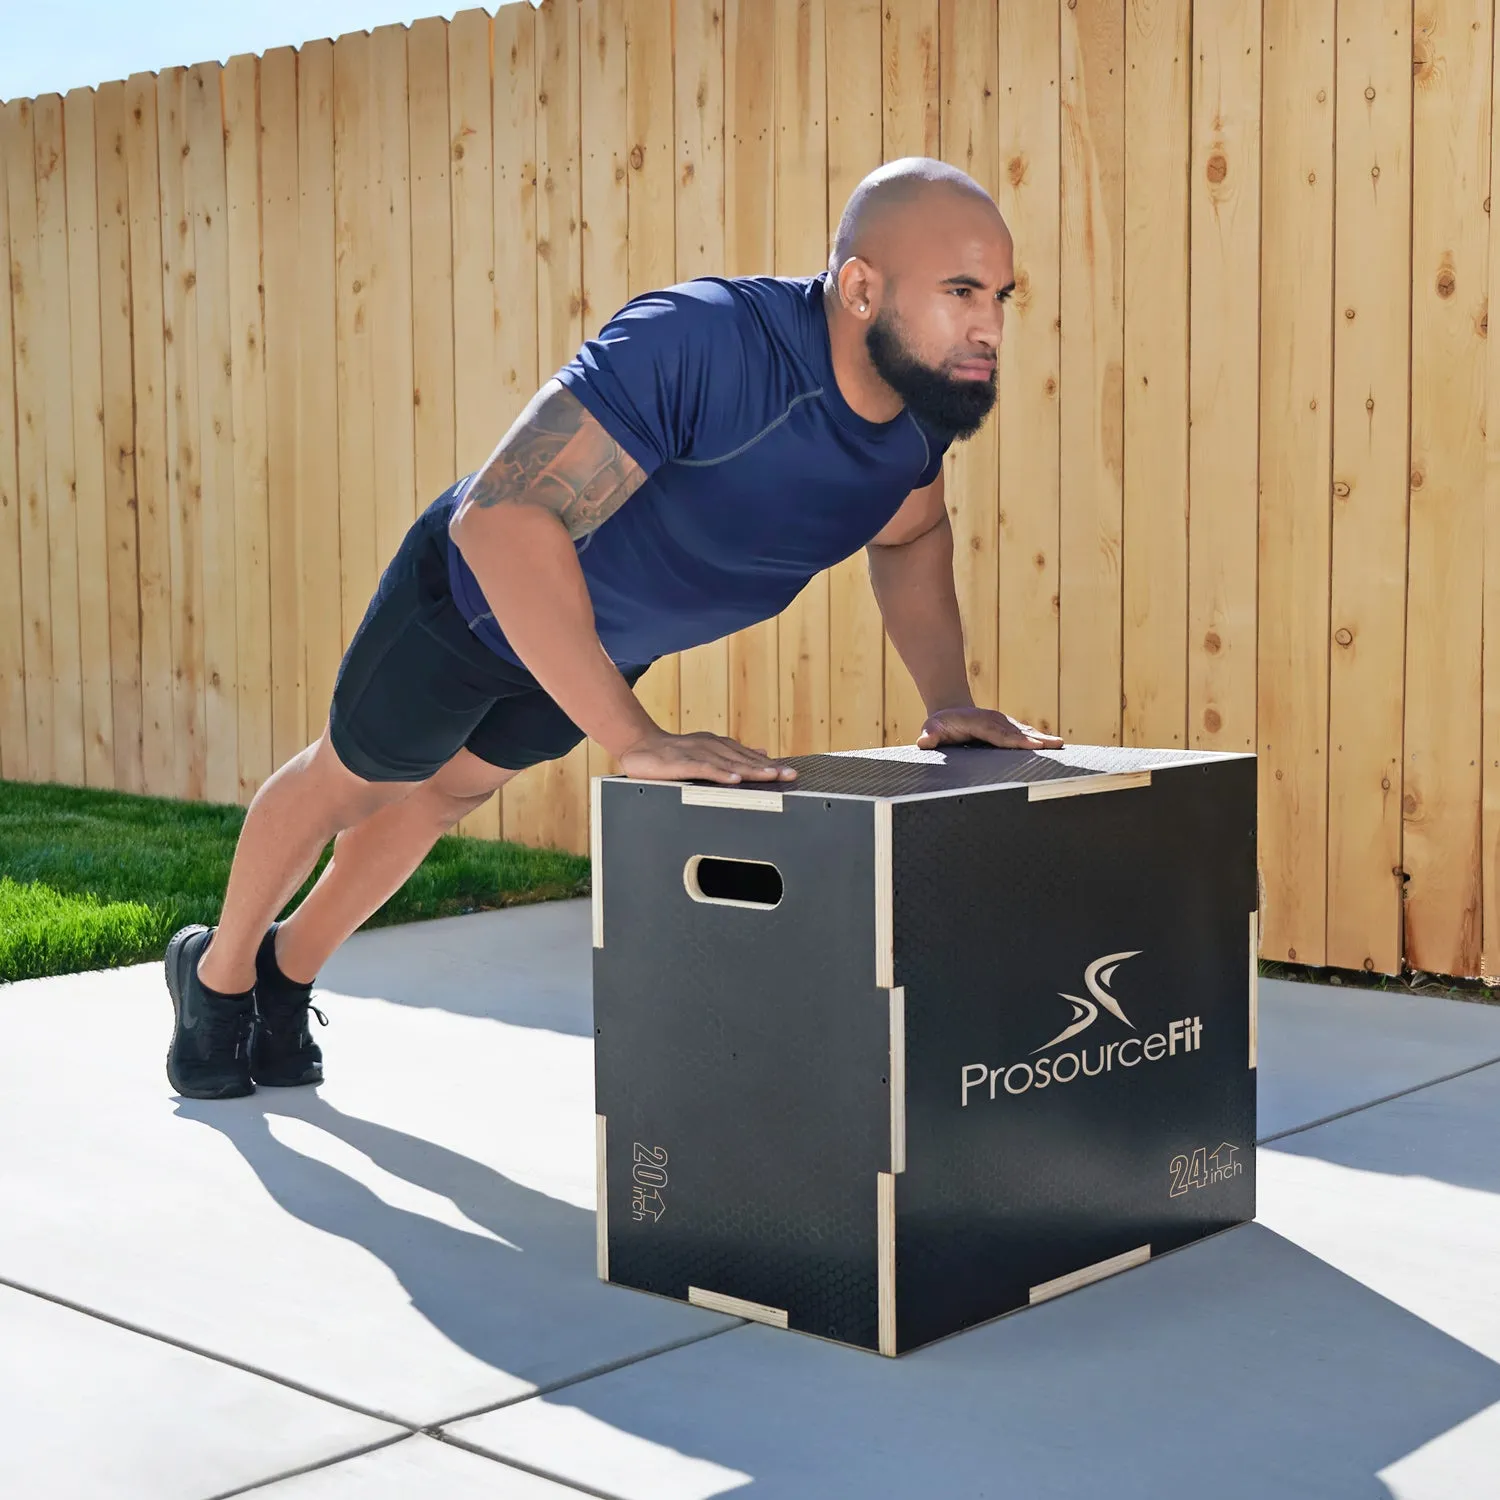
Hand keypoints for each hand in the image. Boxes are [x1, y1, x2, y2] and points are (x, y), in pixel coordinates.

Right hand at [618, 730, 797, 784]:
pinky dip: (719, 773)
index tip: (791, 773)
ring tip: (770, 777)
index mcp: (718, 745)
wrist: (638, 748)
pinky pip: (702, 768)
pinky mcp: (679, 763)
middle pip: (743, 759)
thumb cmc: (673, 754)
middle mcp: (710, 746)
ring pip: (727, 762)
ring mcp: (695, 753)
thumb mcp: (706, 752)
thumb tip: (762, 751)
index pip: (748, 756)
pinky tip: (734, 779)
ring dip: (750, 769)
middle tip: (789, 775)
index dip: (770, 765)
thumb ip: (732, 754)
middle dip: (767, 768)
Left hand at [916, 706, 1063, 750]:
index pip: (998, 734)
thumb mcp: (931, 728)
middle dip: (1035, 739)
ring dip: (1042, 738)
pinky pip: (1025, 733)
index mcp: (978, 723)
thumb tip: (924, 742)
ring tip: (1059, 744)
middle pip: (1016, 732)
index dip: (1015, 740)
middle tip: (1053, 745)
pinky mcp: (1008, 727)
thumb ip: (929, 735)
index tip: (1031, 745)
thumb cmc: (939, 724)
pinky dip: (1039, 738)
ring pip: (1024, 731)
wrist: (949, 709)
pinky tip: (1053, 745)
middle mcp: (994, 721)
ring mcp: (1003, 722)